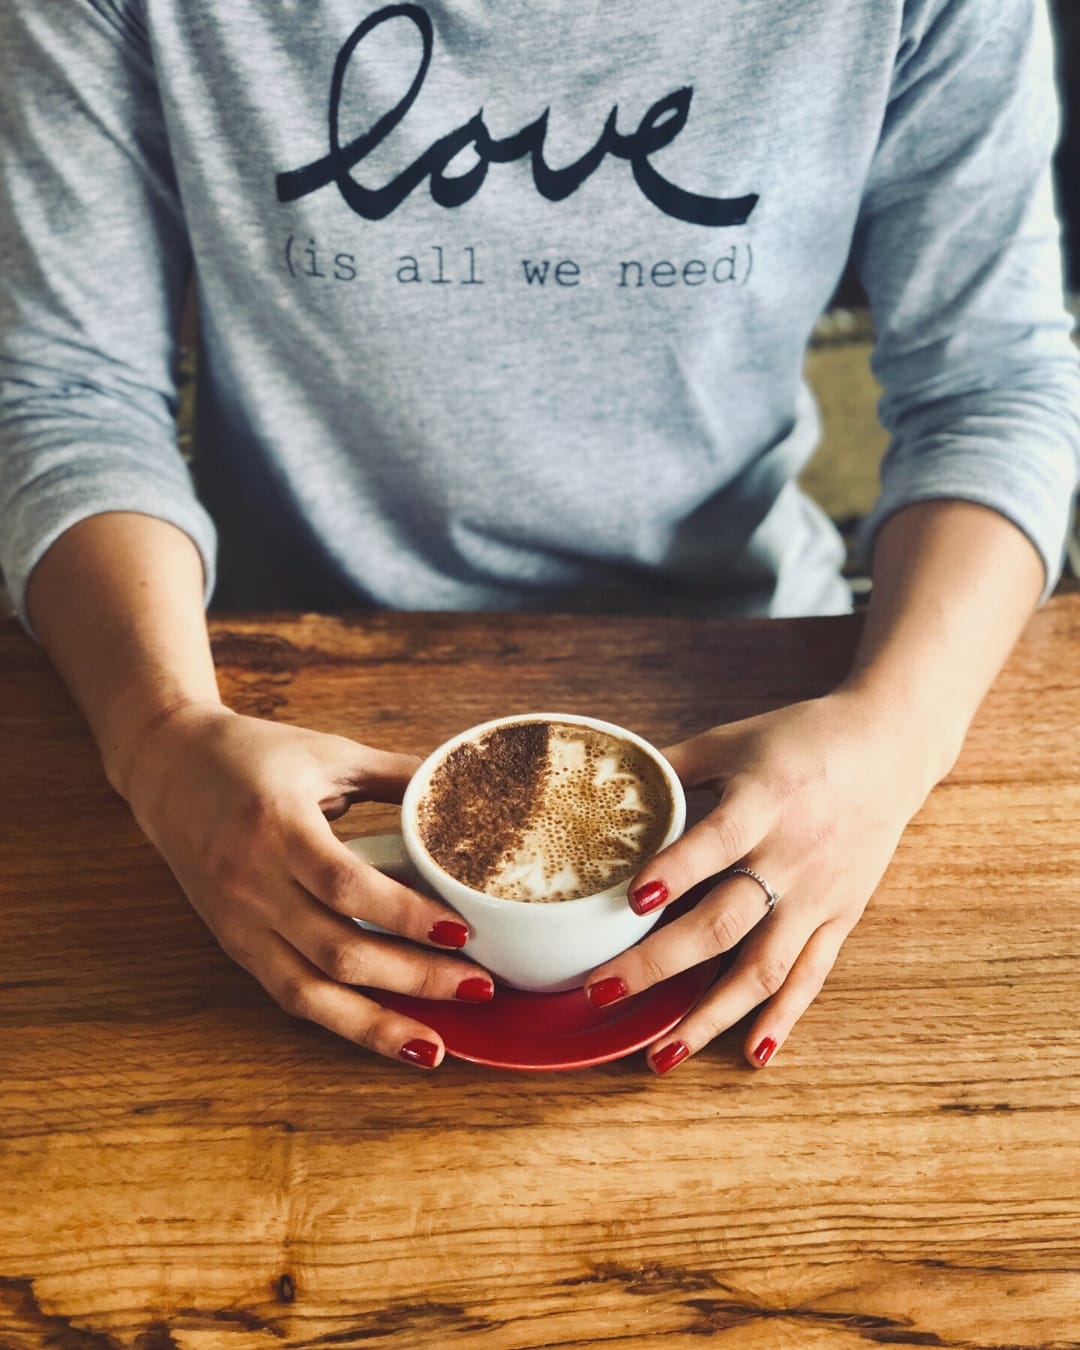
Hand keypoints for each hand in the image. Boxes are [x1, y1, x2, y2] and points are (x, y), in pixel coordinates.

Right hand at [123, 701, 493, 1067]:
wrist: (167, 767)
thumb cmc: (253, 755)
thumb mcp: (328, 752)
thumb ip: (397, 776)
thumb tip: (466, 792)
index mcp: (275, 824)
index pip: (344, 884)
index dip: (404, 915)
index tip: (461, 931)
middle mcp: (251, 881)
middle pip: (336, 949)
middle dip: (413, 977)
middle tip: (478, 986)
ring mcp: (239, 920)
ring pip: (309, 992)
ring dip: (377, 1023)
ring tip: (436, 1043)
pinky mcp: (235, 945)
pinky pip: (290, 995)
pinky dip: (341, 1021)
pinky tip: (387, 1034)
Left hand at [583, 691, 937, 1073]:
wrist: (890, 748)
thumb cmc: (799, 740)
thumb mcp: (731, 740)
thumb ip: (669, 767)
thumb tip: (597, 785)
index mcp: (763, 802)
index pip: (716, 842)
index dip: (676, 871)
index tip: (632, 901)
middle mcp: (792, 856)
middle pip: (725, 921)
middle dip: (659, 963)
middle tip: (601, 992)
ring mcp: (820, 894)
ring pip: (764, 966)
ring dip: (712, 1015)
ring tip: (663, 1055)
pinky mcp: (841, 916)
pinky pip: (811, 976)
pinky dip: (783, 1018)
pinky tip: (752, 1055)